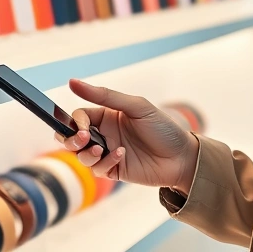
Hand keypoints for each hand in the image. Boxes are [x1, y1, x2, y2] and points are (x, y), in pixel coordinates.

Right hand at [56, 79, 199, 192]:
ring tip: (101, 149)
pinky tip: (121, 155)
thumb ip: (104, 95)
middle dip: (70, 139)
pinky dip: (105, 162)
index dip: (75, 122)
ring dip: (86, 153)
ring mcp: (109, 153)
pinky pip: (98, 169)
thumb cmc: (163, 128)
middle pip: (72, 138)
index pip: (79, 117)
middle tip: (82, 138)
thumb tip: (72, 82)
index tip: (82, 127)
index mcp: (107, 115)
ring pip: (82, 156)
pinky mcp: (114, 170)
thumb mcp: (136, 106)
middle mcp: (105, 134)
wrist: (182, 157)